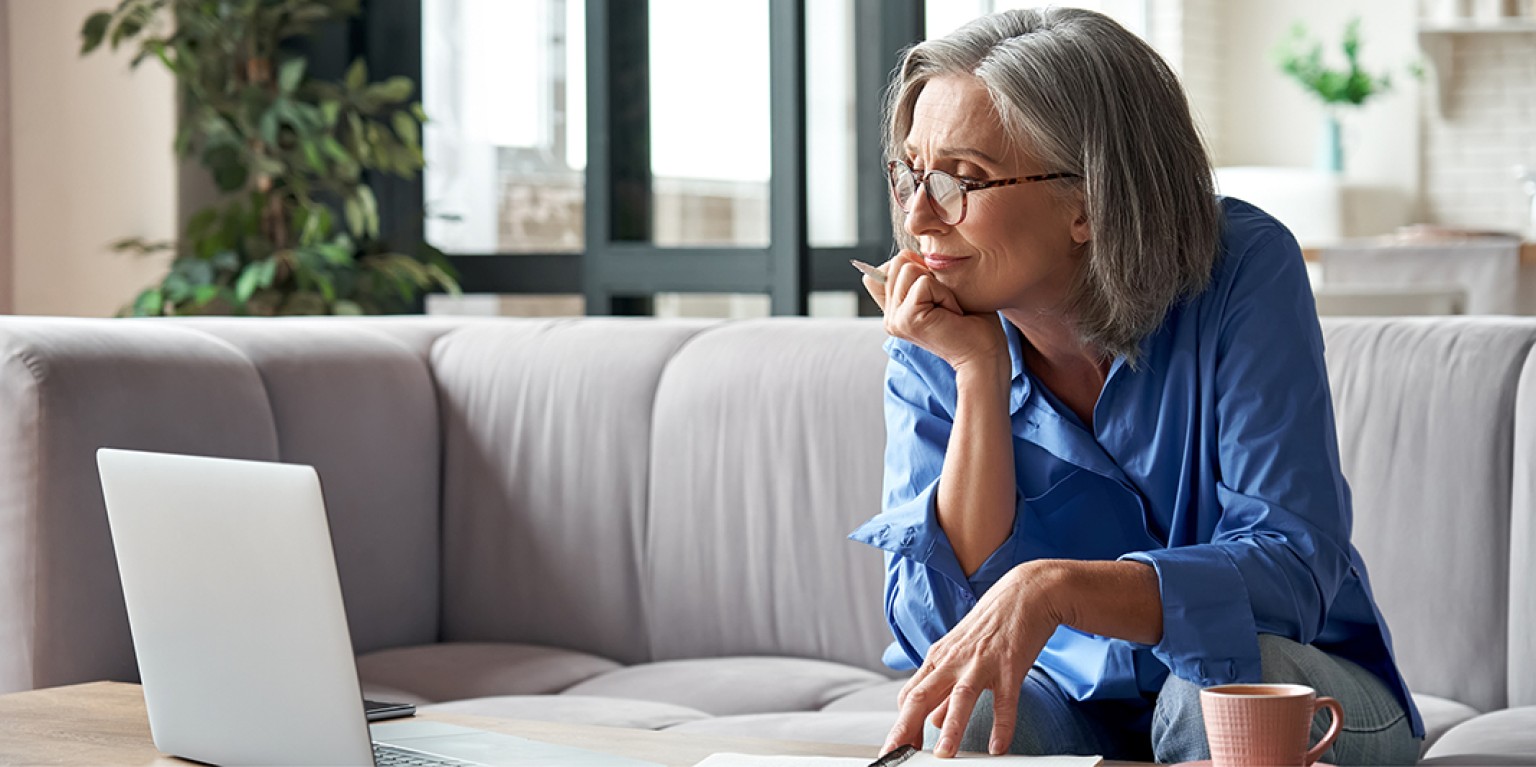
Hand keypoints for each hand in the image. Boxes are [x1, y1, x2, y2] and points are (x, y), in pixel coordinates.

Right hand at [860, 250, 1005, 373]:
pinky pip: (924, 283)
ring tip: (949, 309)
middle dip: (929, 274)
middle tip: (945, 303)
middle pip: (898, 262)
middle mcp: (890, 317)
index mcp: (894, 311)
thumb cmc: (972, 323)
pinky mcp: (907, 319)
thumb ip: (918, 275)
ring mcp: (895, 319)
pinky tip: (952, 314)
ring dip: (938, 285)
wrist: (985, 355)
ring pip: (908, 268)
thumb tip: (907, 254)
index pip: (883, 270)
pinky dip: (945, 294)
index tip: (935, 295)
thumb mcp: (941, 291)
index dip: (912, 268)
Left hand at [880, 562, 1066, 757]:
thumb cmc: (991, 624)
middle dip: (906, 728)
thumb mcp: (960, 654)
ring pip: (960, 697)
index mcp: (939, 658)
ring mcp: (981, 662)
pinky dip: (1002, 725)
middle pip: (922, 696)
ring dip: (951, 728)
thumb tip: (932, 720)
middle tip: (896, 755)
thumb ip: (944, 689)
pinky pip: (1005, 700)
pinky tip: (998, 747)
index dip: (901, 724)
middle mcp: (954, 660)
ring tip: (944, 755)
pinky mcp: (1010, 665)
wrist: (1025, 592)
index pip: (910, 695)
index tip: (896, 749)